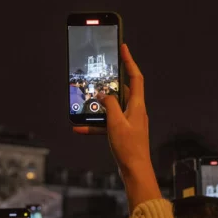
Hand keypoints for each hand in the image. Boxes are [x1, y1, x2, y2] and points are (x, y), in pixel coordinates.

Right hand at [73, 44, 160, 210]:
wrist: (135, 170)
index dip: (130, 61)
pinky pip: (108, 123)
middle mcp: (136, 111)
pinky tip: (79, 128)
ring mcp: (130, 121)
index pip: (136, 77)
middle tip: (98, 74)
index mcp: (138, 106)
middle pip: (123, 91)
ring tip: (84, 103)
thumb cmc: (129, 148)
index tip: (124, 47)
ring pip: (112, 108)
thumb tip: (106, 94)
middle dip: (109, 84)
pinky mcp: (124, 132)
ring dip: (98, 107)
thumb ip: (110, 105)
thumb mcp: (116, 123)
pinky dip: (95, 124)